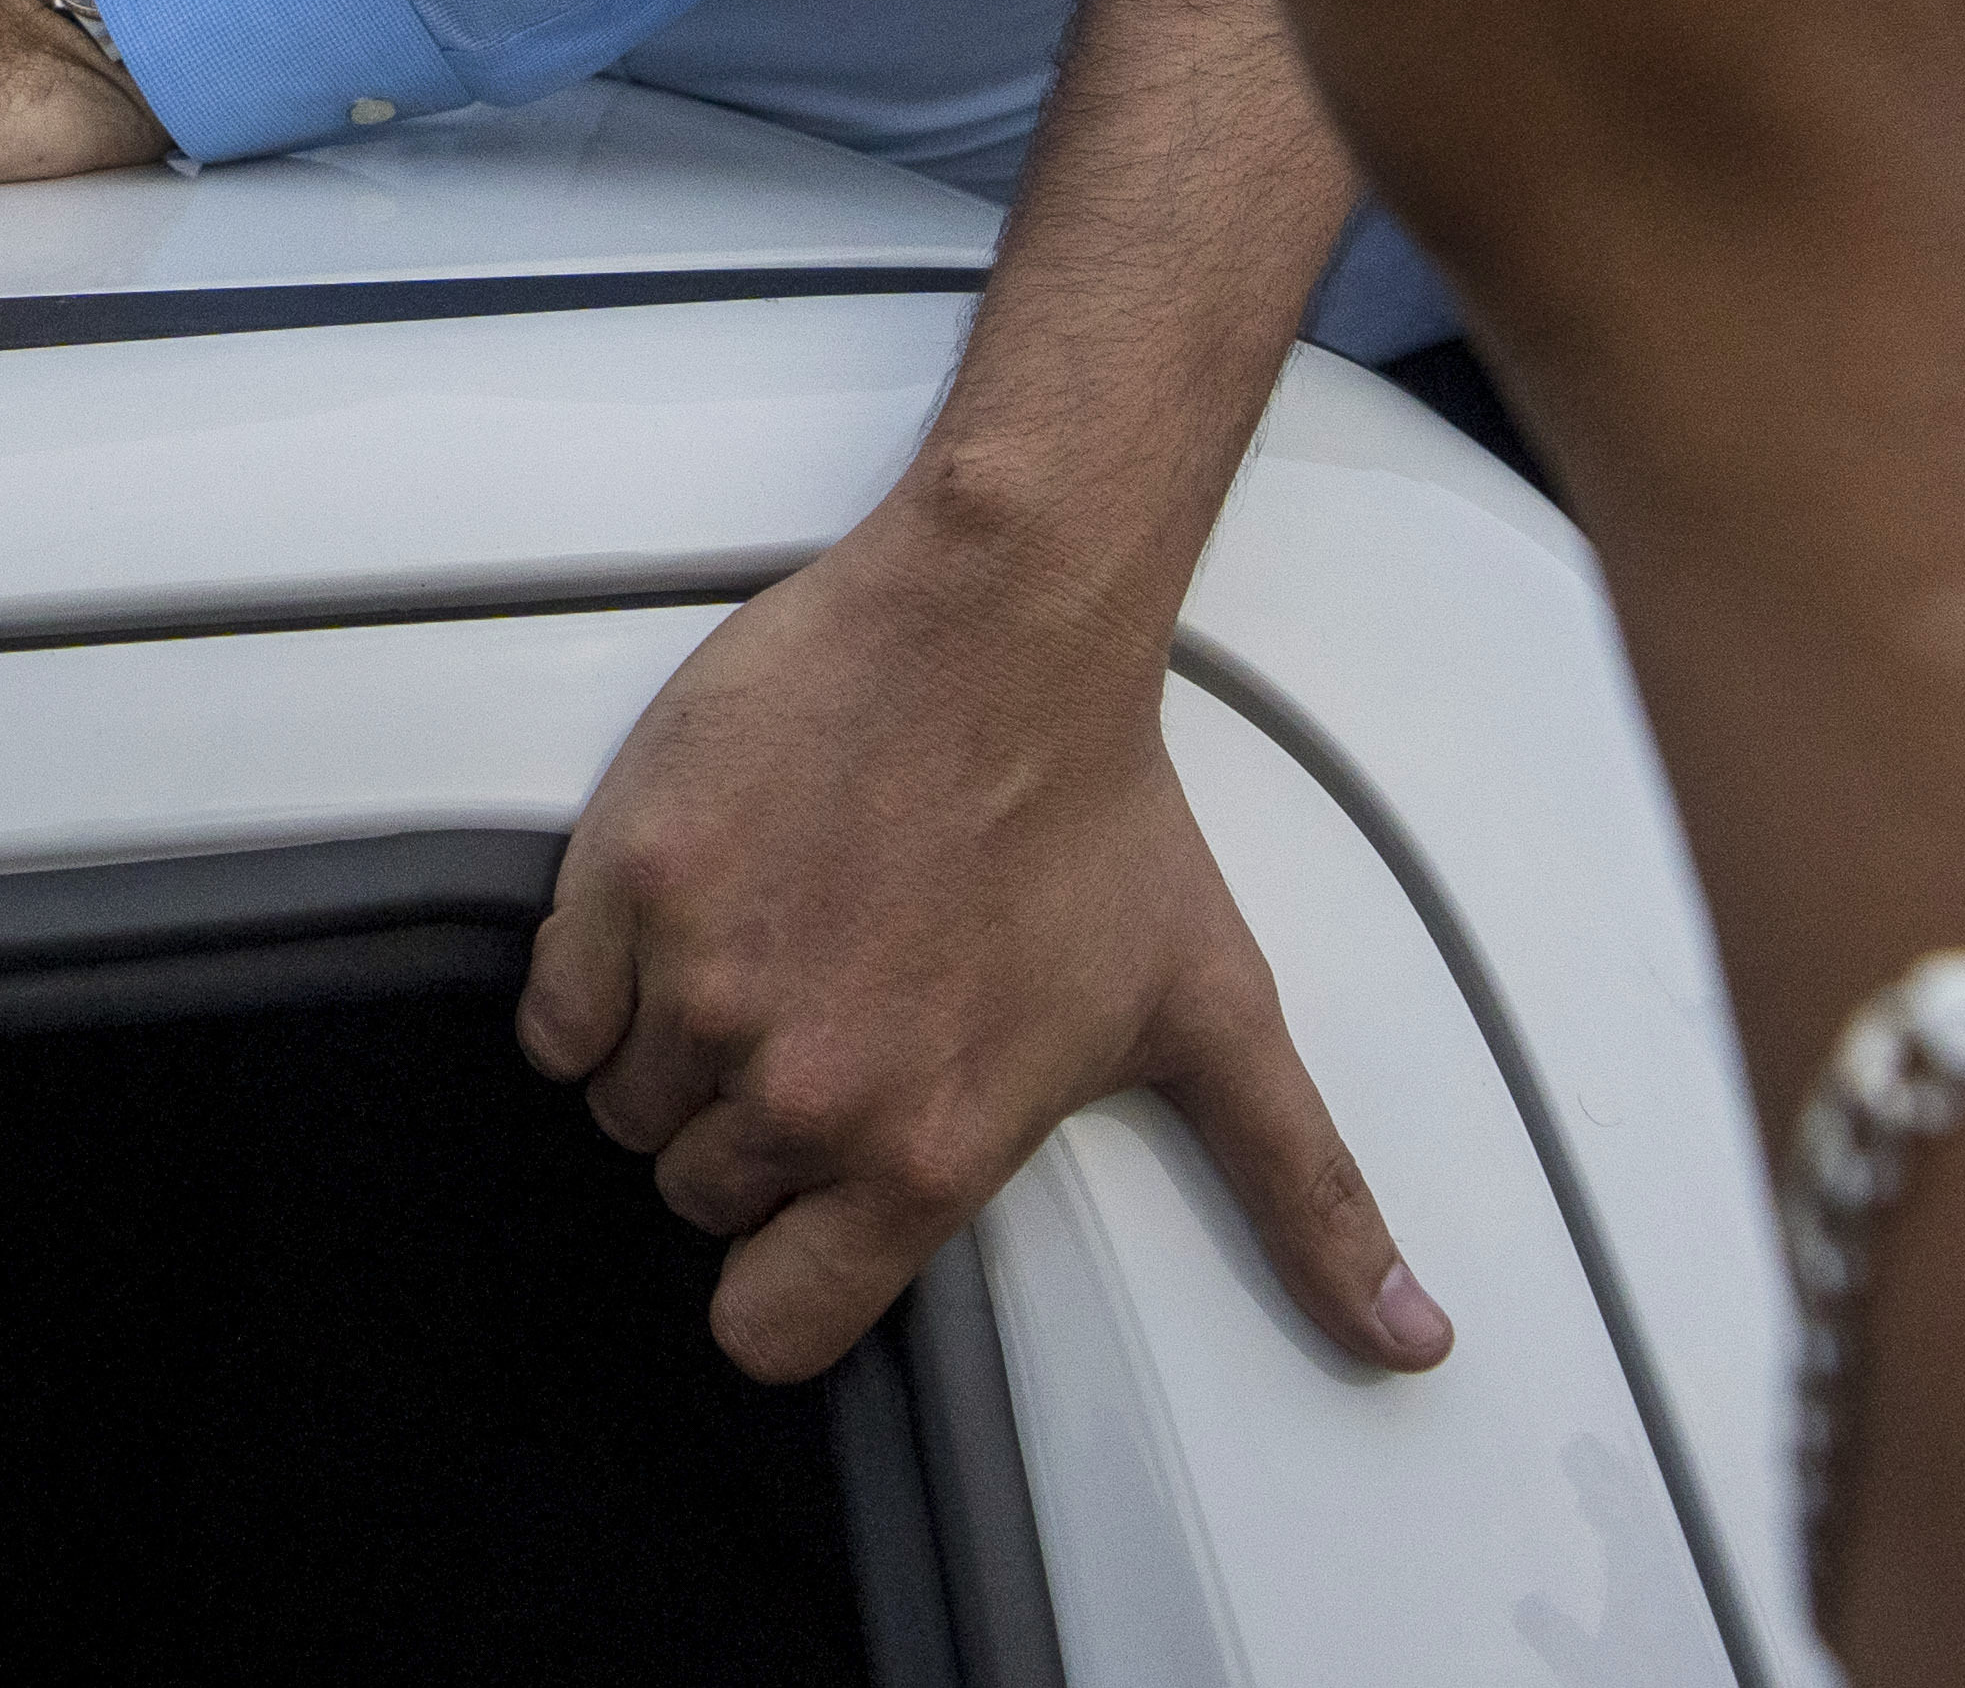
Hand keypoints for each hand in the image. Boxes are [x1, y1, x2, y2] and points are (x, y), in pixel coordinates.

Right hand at [523, 527, 1438, 1380]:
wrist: (998, 623)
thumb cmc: (1098, 805)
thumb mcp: (1214, 1014)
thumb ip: (1302, 1197)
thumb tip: (1410, 1340)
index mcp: (929, 1152)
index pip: (774, 1329)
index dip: (778, 1274)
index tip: (796, 1211)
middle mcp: (806, 1094)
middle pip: (700, 1197)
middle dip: (746, 1129)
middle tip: (820, 1012)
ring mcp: (702, 987)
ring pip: (624, 1105)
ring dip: (671, 1051)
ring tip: (767, 947)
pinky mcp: (626, 884)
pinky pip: (553, 1013)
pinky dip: (591, 982)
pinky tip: (680, 917)